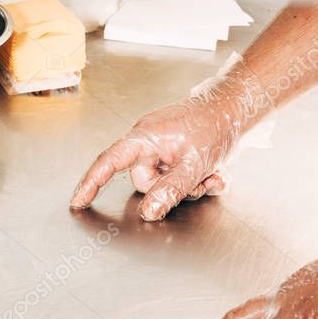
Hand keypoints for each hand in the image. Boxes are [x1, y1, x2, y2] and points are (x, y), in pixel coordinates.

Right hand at [69, 55, 265, 220]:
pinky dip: (195, 180)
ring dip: (189, 186)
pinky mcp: (175, 153)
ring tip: (211, 176)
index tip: (78, 201)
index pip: (109, 162)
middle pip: (144, 181)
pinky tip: (214, 174)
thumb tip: (147, 212)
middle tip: (197, 183)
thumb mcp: (193, 164)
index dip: (91, 182)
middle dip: (171, 189)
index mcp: (145, 137)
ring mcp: (163, 148)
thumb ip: (169, 191)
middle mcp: (149, 142)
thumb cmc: (216, 124)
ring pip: (163, 183)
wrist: (239, 106)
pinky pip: (176, 177)